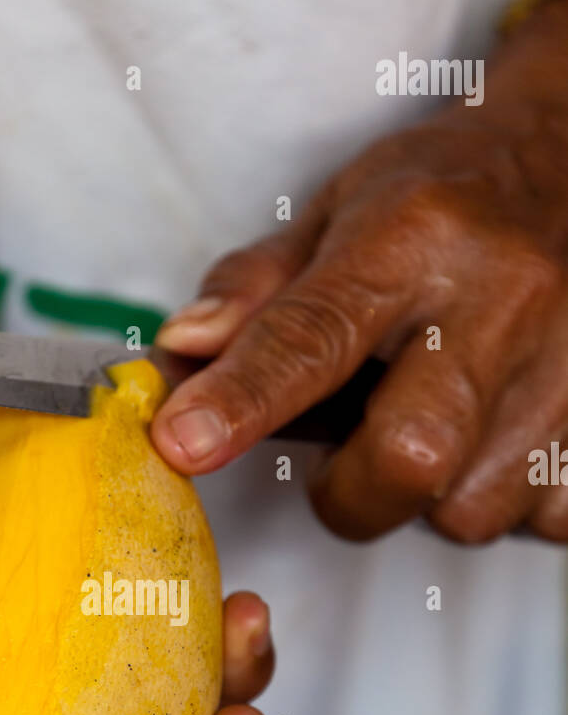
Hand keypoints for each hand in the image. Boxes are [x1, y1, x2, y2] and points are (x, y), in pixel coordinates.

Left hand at [151, 2, 567, 541]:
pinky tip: (502, 438)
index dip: (243, 400)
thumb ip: (256, 291)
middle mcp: (503, 294)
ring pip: (474, 506)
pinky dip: (507, 500)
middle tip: (349, 468)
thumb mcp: (342, 209)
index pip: (314, 334)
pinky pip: (544, 519)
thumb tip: (183, 357)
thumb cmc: (451, 195)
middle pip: (411, 455)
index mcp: (416, 236)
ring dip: (434, 496)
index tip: (183, 445)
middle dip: (354, 495)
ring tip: (440, 426)